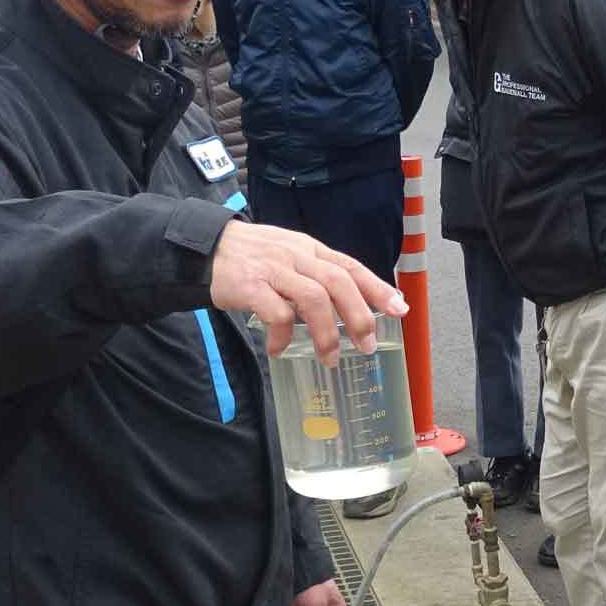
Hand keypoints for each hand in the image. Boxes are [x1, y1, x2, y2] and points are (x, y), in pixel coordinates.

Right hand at [210, 221, 405, 364]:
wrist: (207, 248)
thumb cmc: (254, 258)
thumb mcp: (290, 256)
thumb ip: (316, 275)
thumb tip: (350, 305)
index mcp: (310, 249)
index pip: (350, 266)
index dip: (378, 288)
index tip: (399, 309)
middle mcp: (297, 256)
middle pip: (338, 282)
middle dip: (359, 316)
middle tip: (366, 345)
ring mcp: (274, 269)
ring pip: (313, 299)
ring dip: (326, 333)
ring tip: (329, 357)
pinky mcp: (250, 285)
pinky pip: (276, 313)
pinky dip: (283, 336)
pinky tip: (280, 349)